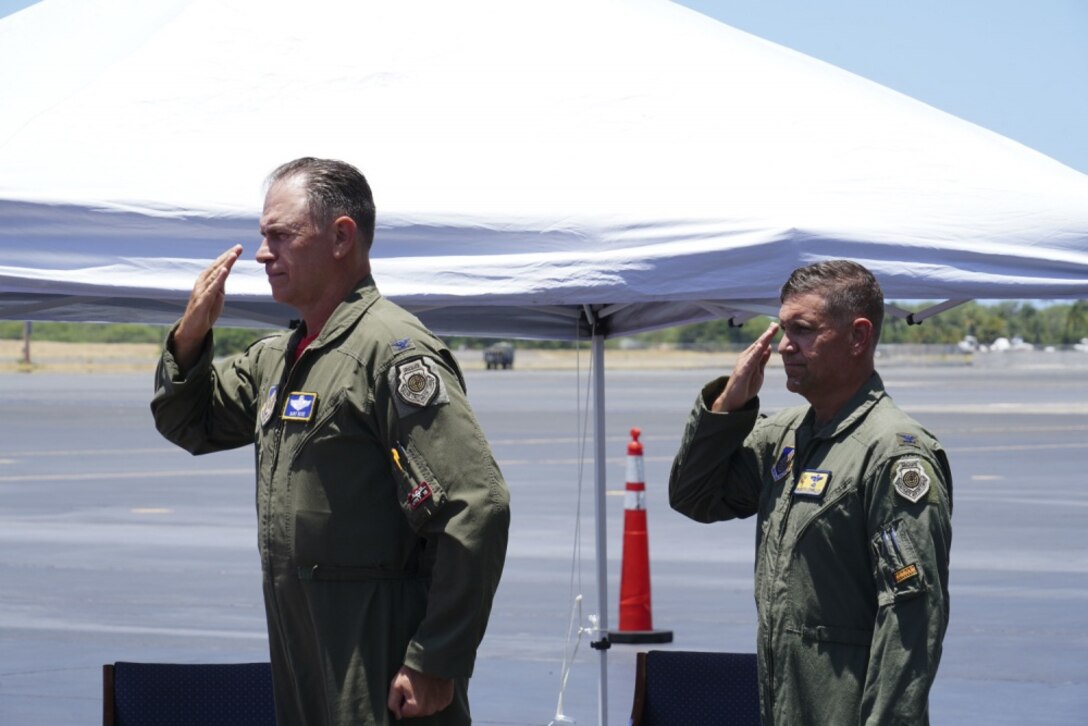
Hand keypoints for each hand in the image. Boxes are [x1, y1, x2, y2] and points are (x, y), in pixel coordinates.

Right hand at [172, 245, 242, 370]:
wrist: (193, 329)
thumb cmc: (206, 312)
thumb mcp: (217, 296)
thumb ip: (220, 285)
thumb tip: (225, 274)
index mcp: (206, 281)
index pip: (219, 266)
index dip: (228, 257)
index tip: (238, 248)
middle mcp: (202, 283)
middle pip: (217, 267)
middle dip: (228, 256)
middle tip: (239, 246)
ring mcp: (201, 291)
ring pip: (214, 274)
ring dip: (224, 264)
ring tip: (233, 255)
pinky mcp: (202, 300)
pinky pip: (211, 288)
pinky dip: (218, 279)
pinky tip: (224, 271)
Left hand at [387, 665, 453, 719]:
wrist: (432, 658)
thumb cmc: (413, 670)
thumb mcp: (396, 684)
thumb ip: (393, 703)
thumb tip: (397, 715)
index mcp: (415, 708)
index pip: (404, 712)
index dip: (403, 699)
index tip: (407, 688)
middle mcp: (428, 710)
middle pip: (417, 711)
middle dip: (415, 701)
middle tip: (415, 685)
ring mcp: (439, 705)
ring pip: (428, 707)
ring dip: (425, 700)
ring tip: (424, 685)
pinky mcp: (447, 700)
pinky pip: (438, 703)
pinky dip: (435, 697)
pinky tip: (433, 686)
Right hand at [712, 322, 778, 411]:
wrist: (734, 400)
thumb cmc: (746, 386)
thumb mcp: (758, 371)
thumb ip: (762, 360)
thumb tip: (768, 347)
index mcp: (751, 358)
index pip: (761, 344)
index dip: (768, 335)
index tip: (776, 326)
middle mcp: (746, 358)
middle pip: (758, 344)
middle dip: (767, 334)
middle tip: (775, 325)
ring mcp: (743, 364)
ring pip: (755, 350)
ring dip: (763, 340)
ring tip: (770, 332)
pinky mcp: (742, 371)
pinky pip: (750, 361)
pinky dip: (755, 353)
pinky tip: (760, 347)